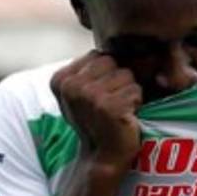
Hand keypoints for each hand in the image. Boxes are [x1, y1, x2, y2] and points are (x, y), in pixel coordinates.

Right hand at [51, 51, 142, 172]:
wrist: (103, 157)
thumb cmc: (97, 120)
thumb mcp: (82, 91)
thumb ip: (89, 67)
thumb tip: (117, 38)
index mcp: (60, 79)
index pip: (97, 55)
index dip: (106, 75)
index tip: (98, 98)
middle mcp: (71, 86)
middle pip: (112, 62)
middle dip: (118, 81)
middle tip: (110, 105)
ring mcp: (89, 96)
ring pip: (126, 75)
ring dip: (129, 93)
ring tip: (118, 111)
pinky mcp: (109, 107)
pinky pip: (136, 90)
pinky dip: (136, 104)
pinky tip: (124, 118)